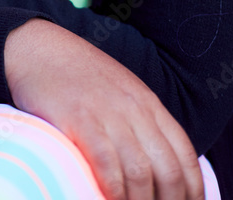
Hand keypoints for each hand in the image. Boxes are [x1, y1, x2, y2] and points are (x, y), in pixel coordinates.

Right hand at [4, 19, 204, 199]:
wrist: (39, 48)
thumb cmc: (78, 77)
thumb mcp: (120, 94)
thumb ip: (140, 124)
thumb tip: (158, 168)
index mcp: (149, 103)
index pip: (186, 155)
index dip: (193, 191)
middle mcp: (135, 108)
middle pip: (169, 170)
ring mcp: (108, 112)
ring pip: (141, 171)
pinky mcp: (80, 118)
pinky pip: (106, 161)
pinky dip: (113, 188)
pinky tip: (110, 198)